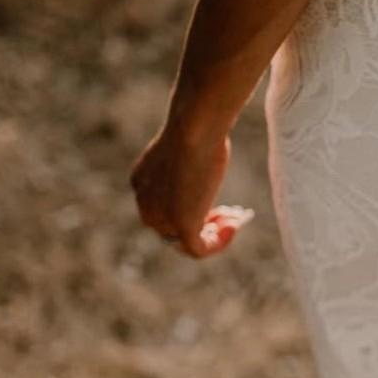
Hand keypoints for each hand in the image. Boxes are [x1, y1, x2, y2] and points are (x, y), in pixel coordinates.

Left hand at [130, 127, 253, 257]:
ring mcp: (161, 218)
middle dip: (205, 224)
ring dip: (214, 233)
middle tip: (232, 213)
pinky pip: (198, 249)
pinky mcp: (181, 226)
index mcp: (142, 185)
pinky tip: (234, 226)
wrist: (193, 130)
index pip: (163, 211)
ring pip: (186, 242)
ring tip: (235, 218)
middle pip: (174, 230)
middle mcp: (145, 205)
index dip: (192, 209)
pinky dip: (218, 243)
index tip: (217, 201)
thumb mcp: (187, 147)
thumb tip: (207, 162)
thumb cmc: (197, 128)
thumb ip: (190, 163)